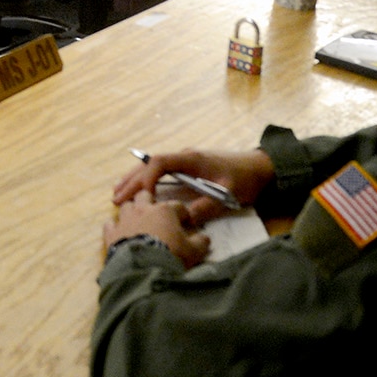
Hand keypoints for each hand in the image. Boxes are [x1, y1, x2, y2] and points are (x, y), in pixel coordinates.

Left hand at [101, 192, 210, 268]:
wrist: (143, 268)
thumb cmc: (171, 255)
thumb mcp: (193, 251)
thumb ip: (200, 243)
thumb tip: (205, 238)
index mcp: (164, 211)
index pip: (177, 206)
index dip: (183, 213)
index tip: (186, 220)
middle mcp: (143, 209)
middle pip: (145, 195)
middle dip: (151, 201)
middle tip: (156, 213)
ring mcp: (125, 220)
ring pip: (126, 206)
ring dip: (132, 211)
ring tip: (136, 220)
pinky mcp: (111, 233)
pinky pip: (110, 224)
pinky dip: (114, 227)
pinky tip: (118, 232)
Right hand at [112, 148, 274, 221]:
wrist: (260, 167)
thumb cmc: (245, 178)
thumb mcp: (228, 195)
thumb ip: (206, 207)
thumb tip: (183, 220)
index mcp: (192, 159)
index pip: (160, 162)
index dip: (146, 178)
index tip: (140, 196)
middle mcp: (184, 156)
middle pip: (150, 165)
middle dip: (132, 181)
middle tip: (115, 199)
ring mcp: (185, 160)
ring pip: (152, 166)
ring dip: (135, 179)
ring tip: (117, 193)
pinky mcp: (187, 167)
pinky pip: (160, 170)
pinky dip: (145, 178)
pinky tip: (137, 188)